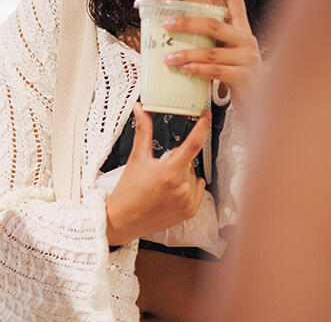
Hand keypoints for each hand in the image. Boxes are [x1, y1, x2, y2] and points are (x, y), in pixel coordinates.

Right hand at [105, 103, 209, 245]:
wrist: (123, 220)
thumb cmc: (128, 191)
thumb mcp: (136, 158)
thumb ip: (143, 131)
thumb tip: (140, 110)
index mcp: (168, 172)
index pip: (193, 144)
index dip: (202, 127)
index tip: (206, 116)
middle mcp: (181, 188)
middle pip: (189, 161)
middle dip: (177, 160)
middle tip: (160, 169)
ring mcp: (187, 201)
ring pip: (193, 175)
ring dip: (183, 174)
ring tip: (164, 184)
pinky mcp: (189, 212)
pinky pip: (197, 189)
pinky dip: (188, 187)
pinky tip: (172, 192)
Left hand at [162, 0, 262, 111]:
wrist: (262, 102)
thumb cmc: (240, 75)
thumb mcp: (228, 53)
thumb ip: (210, 43)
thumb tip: (175, 38)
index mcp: (243, 28)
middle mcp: (247, 39)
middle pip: (214, 24)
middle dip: (186, 23)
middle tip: (167, 25)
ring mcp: (247, 58)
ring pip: (211, 52)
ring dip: (186, 53)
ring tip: (169, 57)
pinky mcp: (244, 77)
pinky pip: (216, 71)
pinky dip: (197, 69)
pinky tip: (185, 69)